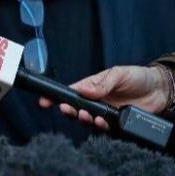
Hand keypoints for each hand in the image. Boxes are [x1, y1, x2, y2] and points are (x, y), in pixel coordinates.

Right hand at [38, 65, 169, 129]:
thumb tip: (84, 90)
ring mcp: (105, 113)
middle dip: (68, 111)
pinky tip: (100, 123)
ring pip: (88, 120)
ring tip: (87, 116)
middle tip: (67, 110)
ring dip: (84, 119)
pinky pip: (105, 129)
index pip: (71, 92)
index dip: (56, 97)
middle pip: (76, 109)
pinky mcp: (117, 123)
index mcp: (92, 87)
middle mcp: (96, 101)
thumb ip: (101, 83)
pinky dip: (100, 127)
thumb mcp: (118, 74)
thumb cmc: (137, 77)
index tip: (44, 101)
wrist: (160, 90)